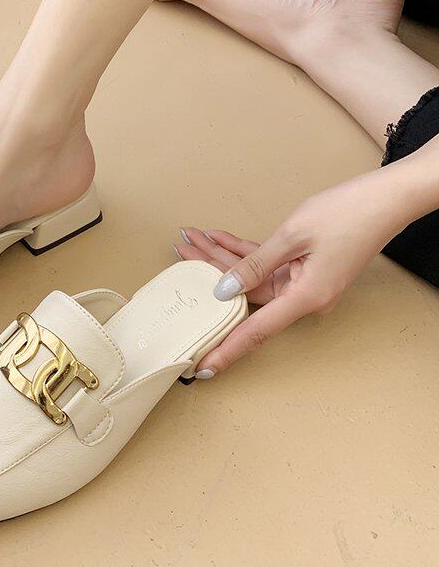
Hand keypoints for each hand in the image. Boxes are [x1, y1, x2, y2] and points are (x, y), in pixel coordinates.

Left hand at [176, 170, 410, 377]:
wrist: (387, 199)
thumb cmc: (348, 214)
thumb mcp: (292, 237)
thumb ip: (255, 264)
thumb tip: (224, 289)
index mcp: (303, 297)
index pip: (255, 331)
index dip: (226, 350)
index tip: (203, 367)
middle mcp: (302, 296)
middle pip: (244, 296)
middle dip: (209, 274)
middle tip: (179, 256)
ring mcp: (302, 282)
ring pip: (250, 276)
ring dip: (222, 257)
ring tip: (191, 240)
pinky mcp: (303, 267)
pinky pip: (265, 264)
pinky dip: (243, 251)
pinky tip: (217, 237)